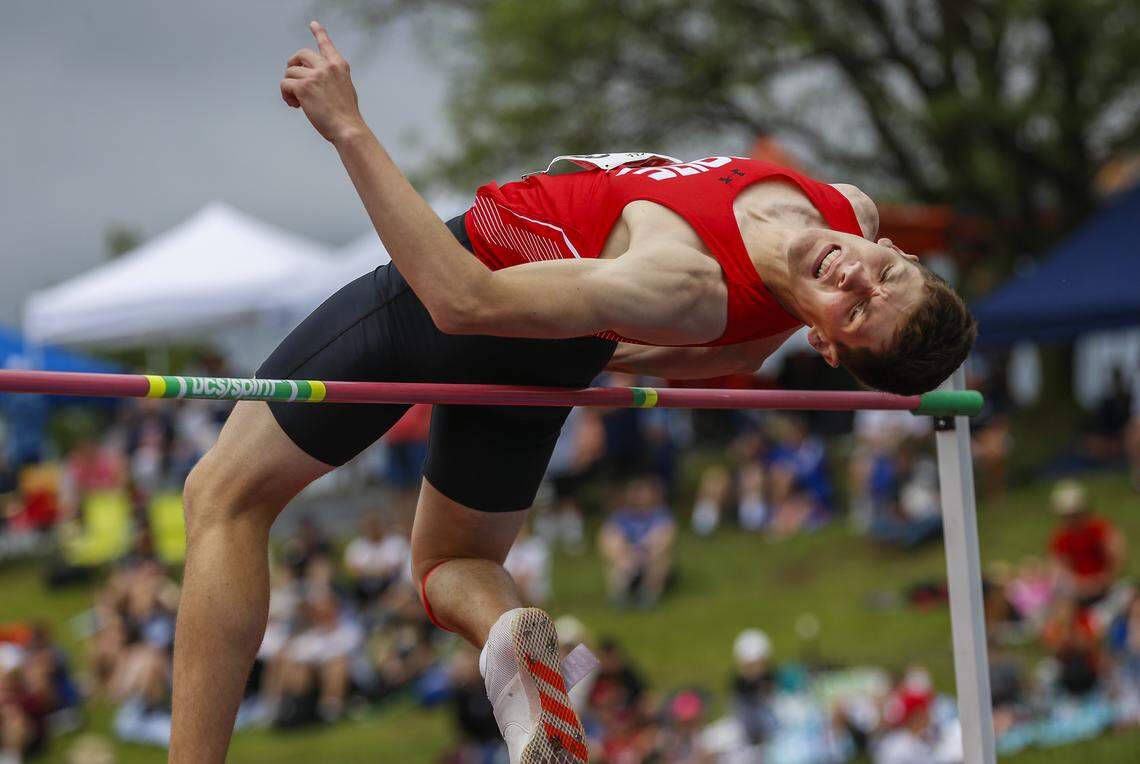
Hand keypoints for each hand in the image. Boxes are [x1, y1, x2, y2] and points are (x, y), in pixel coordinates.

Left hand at [281, 21, 365, 143]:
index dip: (319, 33)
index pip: (327, 45)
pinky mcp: (303, 86)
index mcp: (339, 66)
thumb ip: (331, 79)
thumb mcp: (344, 89)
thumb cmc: (346, 115)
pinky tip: (294, 105)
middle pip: (301, 54)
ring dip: (289, 86)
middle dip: (292, 64)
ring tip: (297, 102)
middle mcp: (327, 66)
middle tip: (292, 78)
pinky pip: (285, 84)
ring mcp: (315, 75)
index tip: (313, 24)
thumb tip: (310, 81)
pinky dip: (286, 95)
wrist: (347, 128)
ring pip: (290, 72)